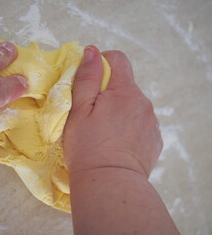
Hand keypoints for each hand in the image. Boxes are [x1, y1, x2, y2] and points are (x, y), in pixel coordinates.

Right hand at [64, 46, 179, 234]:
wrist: (109, 184)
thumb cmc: (87, 147)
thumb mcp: (79, 110)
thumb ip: (87, 78)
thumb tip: (92, 51)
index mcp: (124, 91)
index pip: (118, 59)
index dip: (102, 63)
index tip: (90, 80)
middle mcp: (143, 102)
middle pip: (125, 84)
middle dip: (109, 91)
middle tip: (93, 113)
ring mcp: (152, 122)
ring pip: (133, 104)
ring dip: (120, 109)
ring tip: (105, 131)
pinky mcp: (155, 139)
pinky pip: (141, 122)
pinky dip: (129, 125)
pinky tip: (118, 142)